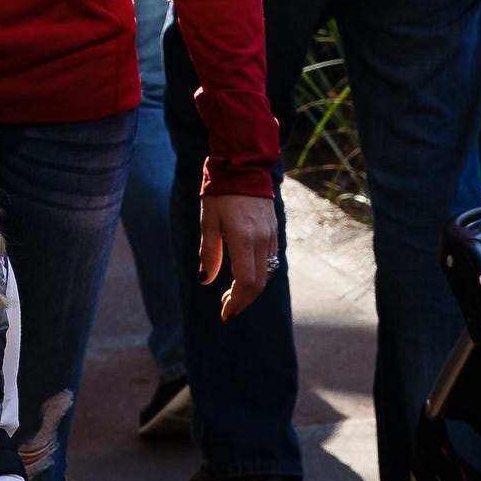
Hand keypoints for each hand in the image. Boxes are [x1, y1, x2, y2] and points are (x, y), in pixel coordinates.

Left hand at [198, 192, 279, 320]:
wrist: (244, 166)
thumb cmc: (221, 193)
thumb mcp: (208, 222)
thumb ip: (209, 252)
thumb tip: (206, 280)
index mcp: (244, 238)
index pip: (246, 282)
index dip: (237, 302)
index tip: (225, 313)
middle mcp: (262, 239)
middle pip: (259, 283)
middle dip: (243, 301)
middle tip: (227, 308)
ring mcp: (271, 235)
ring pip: (266, 273)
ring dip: (250, 289)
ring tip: (231, 293)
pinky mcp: (274, 230)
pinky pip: (270, 260)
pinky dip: (258, 274)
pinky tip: (243, 273)